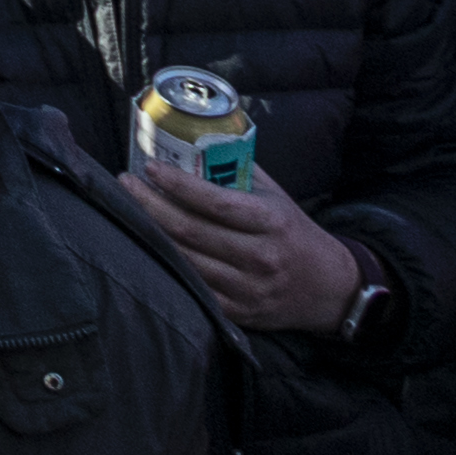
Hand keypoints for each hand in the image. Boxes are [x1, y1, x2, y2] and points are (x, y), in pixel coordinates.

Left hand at [117, 156, 374, 338]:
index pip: (215, 202)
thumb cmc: (294, 233)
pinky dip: (167, 266)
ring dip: (150, 233)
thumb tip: (192, 141)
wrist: (331, 289)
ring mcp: (248, 290)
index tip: (149, 166)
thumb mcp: (276, 197)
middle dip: (149, 204)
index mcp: (271, 222)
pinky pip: (194, 289)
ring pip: (186, 260)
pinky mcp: (239, 314)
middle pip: (190, 231)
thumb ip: (239, 171)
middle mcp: (260, 257)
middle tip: (124, 182)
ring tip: (128, 208)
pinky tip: (148, 246)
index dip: (177, 184)